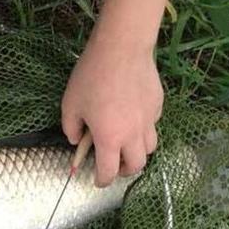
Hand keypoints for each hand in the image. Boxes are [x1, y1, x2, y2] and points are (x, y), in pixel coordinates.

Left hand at [61, 39, 162, 186]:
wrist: (122, 47)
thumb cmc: (91, 76)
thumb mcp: (70, 104)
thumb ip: (70, 128)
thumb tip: (76, 140)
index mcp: (110, 138)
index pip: (108, 171)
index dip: (101, 180)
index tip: (97, 180)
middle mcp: (133, 134)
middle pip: (136, 166)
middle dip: (124, 171)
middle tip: (113, 165)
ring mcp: (149, 120)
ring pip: (150, 148)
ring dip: (137, 152)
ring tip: (126, 144)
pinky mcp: (158, 104)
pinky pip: (153, 124)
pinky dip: (144, 128)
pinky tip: (133, 116)